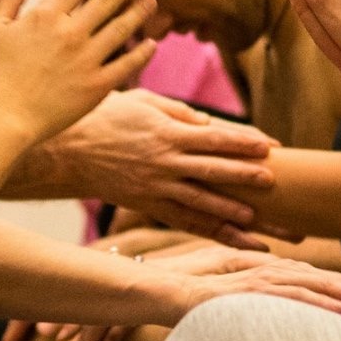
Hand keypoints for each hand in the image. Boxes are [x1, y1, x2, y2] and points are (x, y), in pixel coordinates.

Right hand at [0, 0, 158, 141]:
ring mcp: (86, 60)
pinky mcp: (96, 87)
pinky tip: (151, 44)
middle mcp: (70, 33)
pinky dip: (141, 54)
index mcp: (45, 16)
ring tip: (151, 0)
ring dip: (138, 12)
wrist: (2, 120)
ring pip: (121, 29)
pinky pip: (125, 66)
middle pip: (107, 0)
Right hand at [46, 90, 276, 246]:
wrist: (66, 151)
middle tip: (274, 182)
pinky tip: (232, 239)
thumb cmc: (105, 117)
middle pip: (213, 170)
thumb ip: (177, 110)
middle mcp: (165, 162)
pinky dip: (210, 231)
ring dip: (230, 212)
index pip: (215, 137)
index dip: (244, 141)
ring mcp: (156, 187)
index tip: (269, 145)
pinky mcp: (148, 205)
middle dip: (244, 176)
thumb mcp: (142, 101)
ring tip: (257, 220)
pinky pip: (184, 221)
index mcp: (167, 132)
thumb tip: (208, 122)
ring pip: (200, 203)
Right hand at [146, 244, 340, 317]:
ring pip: (318, 286)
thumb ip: (265, 310)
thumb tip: (289, 328)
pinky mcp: (250, 294)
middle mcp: (274, 273)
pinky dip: (319, 304)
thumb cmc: (201, 302)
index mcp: (276, 276)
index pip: (325, 283)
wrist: (163, 293)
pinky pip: (291, 298)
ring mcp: (262, 280)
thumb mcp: (242, 307)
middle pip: (330, 281)